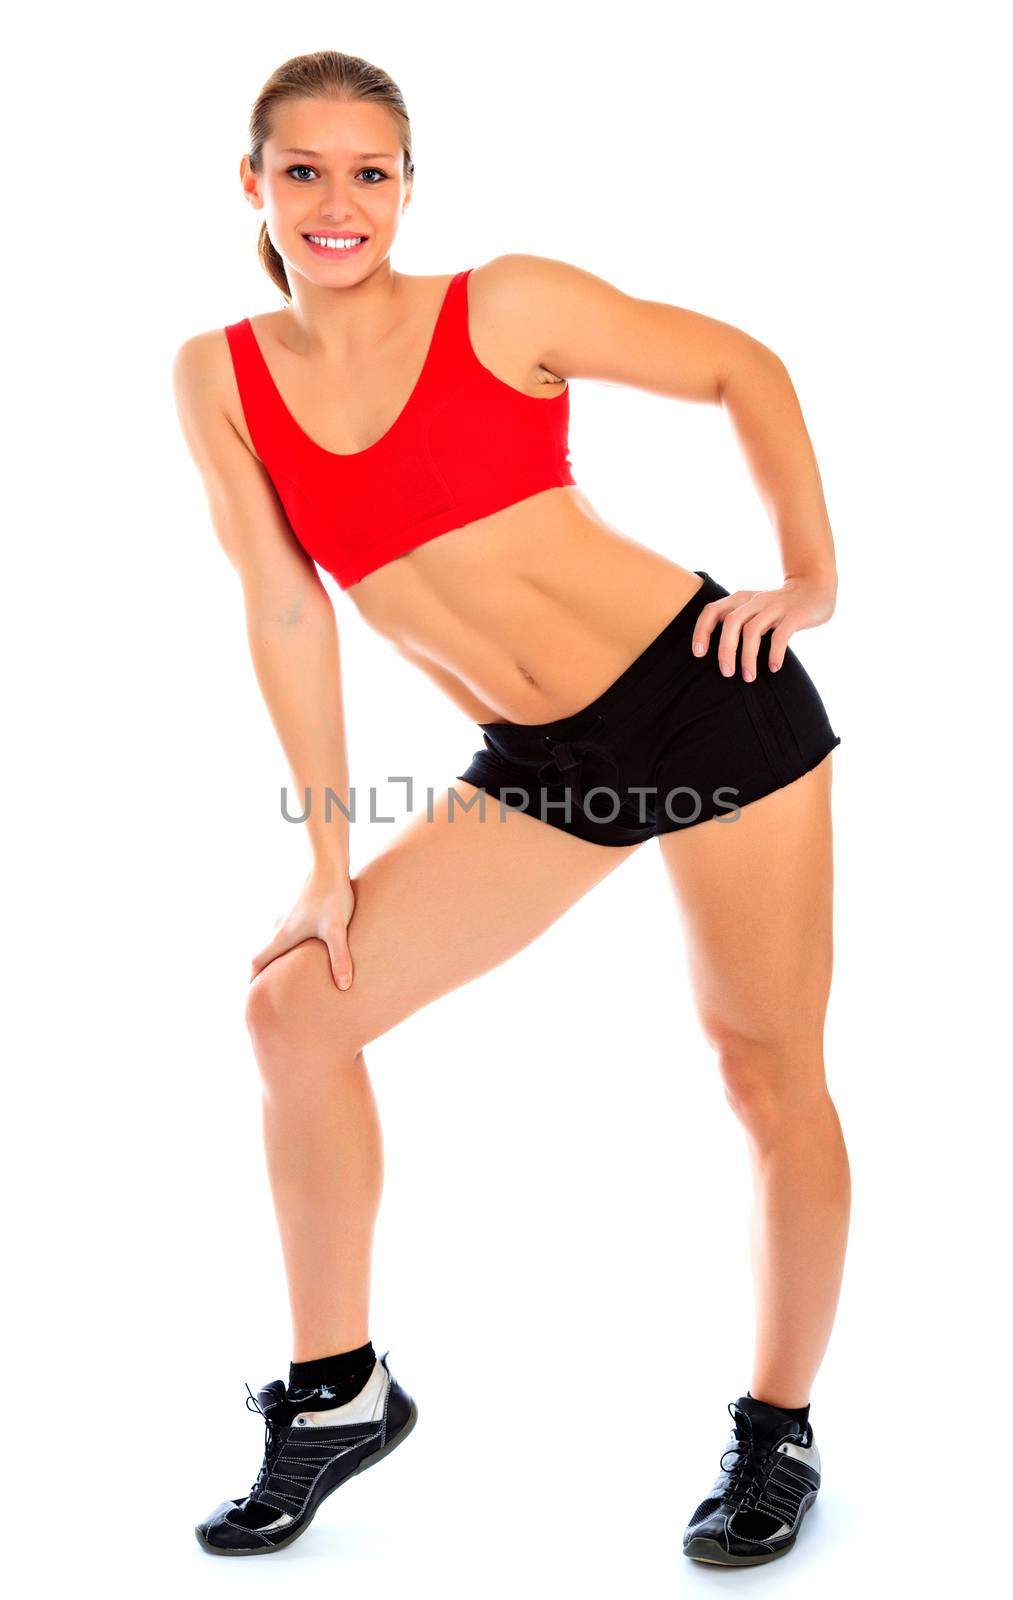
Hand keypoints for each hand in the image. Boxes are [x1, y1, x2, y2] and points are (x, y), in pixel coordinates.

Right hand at [250, 867, 356, 988]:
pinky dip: (292, 944)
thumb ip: (340, 958)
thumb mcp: (336, 930)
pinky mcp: (302, 910)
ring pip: (278, 942)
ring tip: (289, 972)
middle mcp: (282, 928)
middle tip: (271, 990)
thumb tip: (343, 987)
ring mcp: (291, 918)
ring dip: (279, 957)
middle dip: (266, 972)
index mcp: (284, 936)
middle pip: (266, 954)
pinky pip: (291, 932)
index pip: (258, 961)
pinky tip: (308, 947)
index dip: (253, 980)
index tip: (253, 996)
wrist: (330, 866)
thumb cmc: (331, 897)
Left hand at [691, 572, 836, 679]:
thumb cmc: (779, 606)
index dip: (701, 632)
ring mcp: (775, 606)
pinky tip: (773, 667)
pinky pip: (780, 637)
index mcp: (741, 599)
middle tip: (726, 673)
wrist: (815, 587)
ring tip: (749, 677)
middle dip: (725, 650)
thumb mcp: (754, 608)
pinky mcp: (794, 615)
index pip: (712, 611)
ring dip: (748, 657)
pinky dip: (774, 654)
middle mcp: (755, 600)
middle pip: (731, 623)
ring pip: (752, 631)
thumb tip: (718, 654)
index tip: (699, 654)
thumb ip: (737, 622)